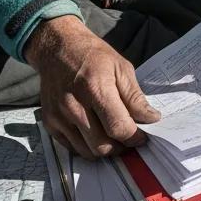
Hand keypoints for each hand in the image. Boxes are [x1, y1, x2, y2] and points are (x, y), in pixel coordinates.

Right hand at [24, 15, 160, 159]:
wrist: (58, 49)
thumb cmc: (93, 56)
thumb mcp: (121, 67)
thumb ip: (135, 97)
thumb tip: (150, 119)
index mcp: (95, 87)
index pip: (118, 127)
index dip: (134, 137)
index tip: (142, 136)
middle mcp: (74, 105)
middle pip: (102, 145)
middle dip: (121, 147)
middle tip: (129, 138)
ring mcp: (59, 116)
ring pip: (87, 151)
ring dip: (105, 150)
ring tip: (113, 137)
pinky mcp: (50, 123)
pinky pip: (72, 148)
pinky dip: (87, 147)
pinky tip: (96, 133)